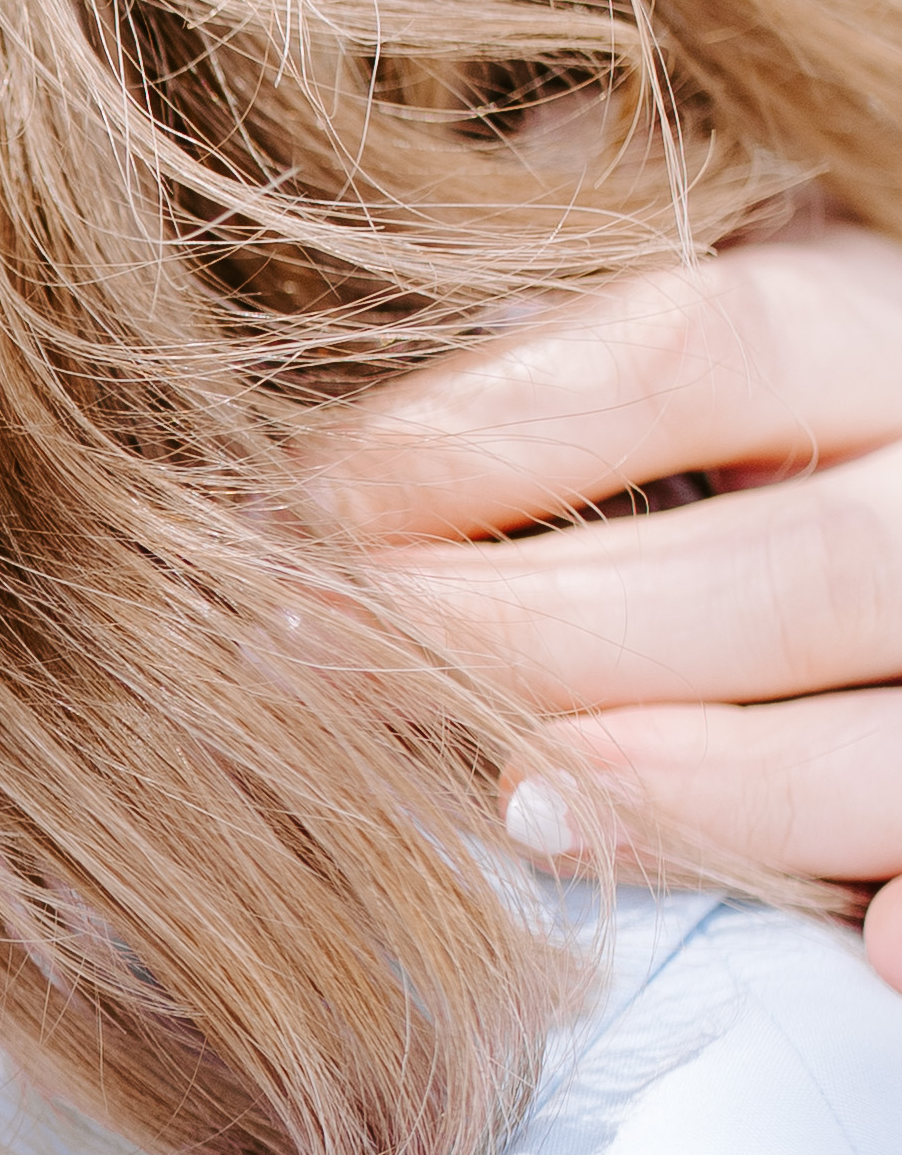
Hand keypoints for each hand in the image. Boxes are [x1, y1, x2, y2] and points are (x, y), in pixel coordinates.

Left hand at [328, 229, 901, 992]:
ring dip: (707, 784)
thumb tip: (430, 205)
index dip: (487, 431)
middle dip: (534, 630)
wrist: (896, 469)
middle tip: (318, 659)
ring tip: (514, 805)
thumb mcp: (724, 261)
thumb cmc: (775, 396)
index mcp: (878, 322)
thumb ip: (591, 238)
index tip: (311, 496)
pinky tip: (872, 949)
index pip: (692, 353)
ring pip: (896, 738)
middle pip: (784, 568)